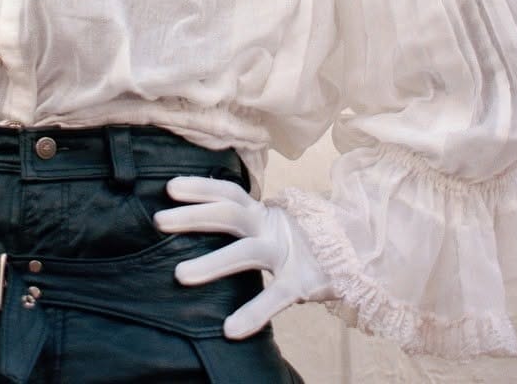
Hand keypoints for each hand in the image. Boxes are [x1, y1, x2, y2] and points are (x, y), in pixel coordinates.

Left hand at [154, 176, 333, 339]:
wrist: (358, 254)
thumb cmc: (301, 244)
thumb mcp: (270, 229)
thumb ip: (244, 226)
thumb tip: (198, 224)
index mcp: (262, 213)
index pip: (227, 191)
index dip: (200, 186)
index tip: (169, 187)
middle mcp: (270, 226)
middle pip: (229, 212)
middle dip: (193, 215)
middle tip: (158, 219)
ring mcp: (285, 253)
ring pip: (245, 253)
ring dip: (211, 264)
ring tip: (179, 276)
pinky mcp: (302, 282)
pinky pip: (274, 298)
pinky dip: (253, 313)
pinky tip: (230, 330)